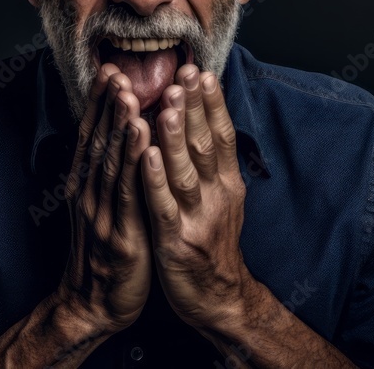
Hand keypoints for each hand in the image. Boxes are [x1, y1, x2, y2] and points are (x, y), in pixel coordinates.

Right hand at [55, 64, 152, 336]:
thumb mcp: (100, 206)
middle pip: (98, 141)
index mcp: (85, 185)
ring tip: (128, 93)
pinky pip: (127, 191)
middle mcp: (88, 193)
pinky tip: (142, 135)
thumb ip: (106, 172)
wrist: (94, 305)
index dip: (98, 103)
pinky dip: (133, 160)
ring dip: (118, 124)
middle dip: (107, 104)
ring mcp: (101, 213)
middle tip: (116, 70)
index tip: (108, 70)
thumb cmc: (107, 251)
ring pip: (110, 161)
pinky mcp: (120, 234)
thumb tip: (114, 135)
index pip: (91, 135)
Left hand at [140, 64, 253, 331]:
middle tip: (185, 74)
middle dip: (194, 108)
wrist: (220, 300)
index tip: (200, 72)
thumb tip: (201, 118)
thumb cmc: (211, 242)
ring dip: (176, 136)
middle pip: (205, 145)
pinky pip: (164, 206)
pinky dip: (156, 179)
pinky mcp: (177, 242)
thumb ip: (211, 162)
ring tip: (169, 104)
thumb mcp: (221, 198)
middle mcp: (216, 196)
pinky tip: (147, 155)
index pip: (221, 135)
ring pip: (186, 171)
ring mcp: (197, 218)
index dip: (212, 104)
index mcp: (226, 183)